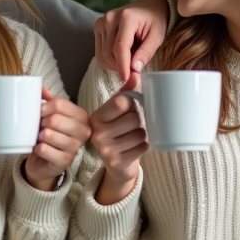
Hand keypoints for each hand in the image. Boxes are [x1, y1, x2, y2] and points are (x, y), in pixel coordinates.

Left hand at [24, 87, 89, 190]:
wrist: (45, 160)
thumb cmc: (50, 133)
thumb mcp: (51, 114)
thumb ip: (49, 100)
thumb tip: (42, 88)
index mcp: (81, 116)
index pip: (59, 104)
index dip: (44, 107)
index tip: (39, 112)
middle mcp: (83, 131)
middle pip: (55, 119)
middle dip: (42, 122)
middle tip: (40, 127)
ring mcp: (76, 147)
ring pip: (49, 135)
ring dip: (39, 136)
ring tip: (40, 138)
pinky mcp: (65, 161)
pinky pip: (45, 150)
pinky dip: (38, 148)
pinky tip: (40, 148)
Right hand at [88, 86, 148, 204]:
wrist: (117, 165)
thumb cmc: (119, 132)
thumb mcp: (118, 111)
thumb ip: (126, 92)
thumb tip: (135, 74)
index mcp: (96, 117)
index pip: (122, 101)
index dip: (131, 105)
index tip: (126, 112)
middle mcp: (97, 133)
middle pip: (133, 118)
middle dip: (137, 122)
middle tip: (129, 129)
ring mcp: (105, 150)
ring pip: (140, 134)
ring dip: (141, 136)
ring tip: (131, 139)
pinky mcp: (116, 163)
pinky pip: (143, 147)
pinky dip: (144, 147)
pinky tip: (135, 149)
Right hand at [94, 0, 169, 85]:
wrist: (148, 6)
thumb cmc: (155, 21)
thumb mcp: (157, 36)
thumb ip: (146, 52)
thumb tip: (134, 69)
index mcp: (127, 18)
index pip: (120, 47)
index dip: (122, 66)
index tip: (128, 80)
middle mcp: (110, 18)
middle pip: (109, 54)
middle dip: (121, 67)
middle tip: (135, 70)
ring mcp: (101, 22)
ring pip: (102, 55)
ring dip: (115, 64)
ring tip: (131, 59)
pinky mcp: (98, 27)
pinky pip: (99, 52)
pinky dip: (110, 59)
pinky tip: (123, 55)